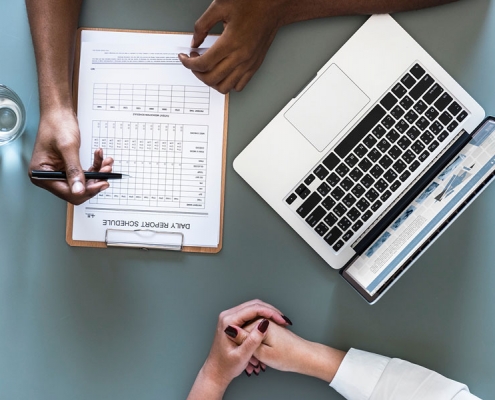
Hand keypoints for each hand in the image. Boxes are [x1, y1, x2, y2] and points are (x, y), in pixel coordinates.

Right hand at [29, 107, 112, 204]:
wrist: (59, 112)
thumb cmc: (57, 124)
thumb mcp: (68, 148)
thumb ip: (74, 170)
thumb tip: (79, 191)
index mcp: (41, 174)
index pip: (66, 192)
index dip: (86, 190)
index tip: (101, 183)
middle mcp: (48, 176)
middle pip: (76, 190)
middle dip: (93, 181)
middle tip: (106, 172)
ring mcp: (58, 172)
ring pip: (83, 182)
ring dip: (97, 173)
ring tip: (106, 163)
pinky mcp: (67, 167)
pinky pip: (84, 173)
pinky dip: (94, 167)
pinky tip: (101, 158)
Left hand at [179, 0, 287, 92]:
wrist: (273, 6)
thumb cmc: (252, 3)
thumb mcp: (220, 6)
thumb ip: (202, 25)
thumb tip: (194, 41)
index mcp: (230, 42)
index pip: (203, 64)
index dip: (188, 63)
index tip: (184, 58)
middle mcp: (240, 57)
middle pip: (211, 78)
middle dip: (197, 73)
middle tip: (193, 62)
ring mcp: (248, 64)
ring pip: (225, 87)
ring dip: (211, 81)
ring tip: (207, 70)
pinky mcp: (255, 66)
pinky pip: (239, 86)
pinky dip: (228, 84)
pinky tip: (222, 73)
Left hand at [187, 300, 291, 398]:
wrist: (216, 372)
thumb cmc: (226, 366)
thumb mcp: (242, 356)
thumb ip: (253, 340)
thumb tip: (264, 324)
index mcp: (228, 322)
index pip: (253, 309)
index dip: (270, 313)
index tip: (282, 320)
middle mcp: (227, 316)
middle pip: (253, 305)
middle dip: (271, 311)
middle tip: (283, 320)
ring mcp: (230, 317)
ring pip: (253, 307)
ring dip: (267, 312)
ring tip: (280, 321)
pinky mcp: (233, 321)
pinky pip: (250, 313)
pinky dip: (262, 316)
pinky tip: (271, 323)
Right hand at [231, 319, 346, 382]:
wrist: (305, 357)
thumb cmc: (288, 357)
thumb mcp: (262, 353)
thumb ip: (245, 341)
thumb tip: (230, 330)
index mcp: (260, 323)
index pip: (238, 329)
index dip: (238, 344)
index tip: (242, 356)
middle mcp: (263, 319)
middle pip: (243, 329)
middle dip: (244, 344)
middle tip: (250, 360)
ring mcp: (267, 323)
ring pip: (250, 333)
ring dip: (250, 346)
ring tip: (256, 361)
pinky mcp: (270, 328)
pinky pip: (257, 335)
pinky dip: (257, 345)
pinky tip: (260, 356)